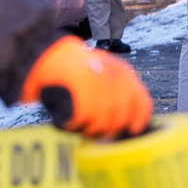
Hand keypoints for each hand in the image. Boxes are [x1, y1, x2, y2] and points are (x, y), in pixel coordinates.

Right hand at [19, 36, 152, 138]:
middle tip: (98, 131)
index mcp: (122, 72)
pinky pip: (81, 122)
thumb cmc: (74, 68)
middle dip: (110, 129)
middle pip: (120, 117)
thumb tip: (129, 121)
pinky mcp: (79, 96)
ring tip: (81, 125)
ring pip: (102, 123)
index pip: (140, 102)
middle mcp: (113, 79)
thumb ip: (118, 90)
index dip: (139, 119)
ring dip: (91, 129)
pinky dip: (73, 125)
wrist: (47, 56)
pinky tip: (69, 119)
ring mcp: (97, 88)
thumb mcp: (102, 70)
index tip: (134, 130)